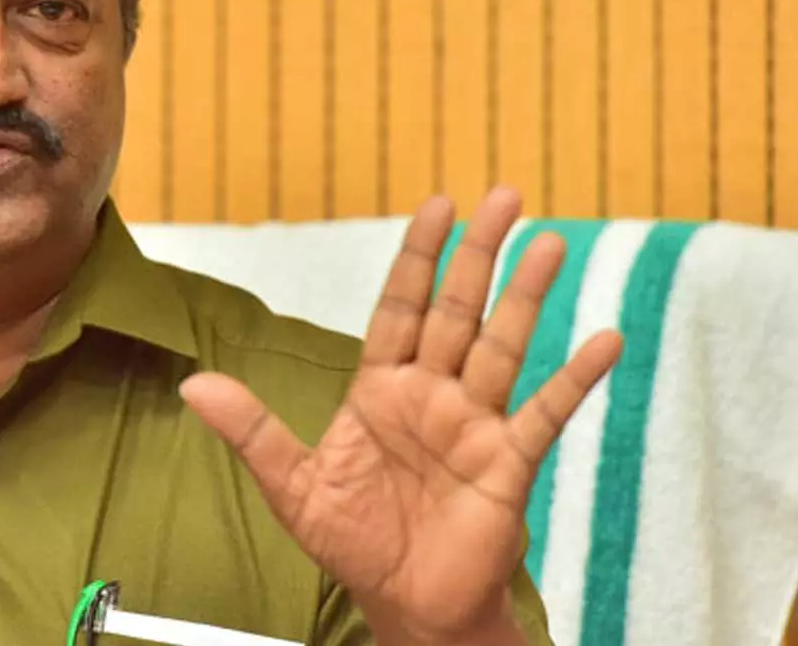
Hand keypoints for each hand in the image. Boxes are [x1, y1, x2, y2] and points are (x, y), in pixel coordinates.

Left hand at [180, 187, 622, 644]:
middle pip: (457, 311)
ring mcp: (474, 424)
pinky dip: (576, 378)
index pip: (401, 308)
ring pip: (503, 347)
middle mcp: (432, 395)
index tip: (437, 205)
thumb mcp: (293, 487)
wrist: (405, 605)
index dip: (418, 258)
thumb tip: (193, 385)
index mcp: (380, 391)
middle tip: (503, 195)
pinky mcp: (509, 464)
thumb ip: (252, 432)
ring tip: (550, 245)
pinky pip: (546, 413)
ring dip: (526, 297)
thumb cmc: (353, 542)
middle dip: (477, 254)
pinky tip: (606, 340)